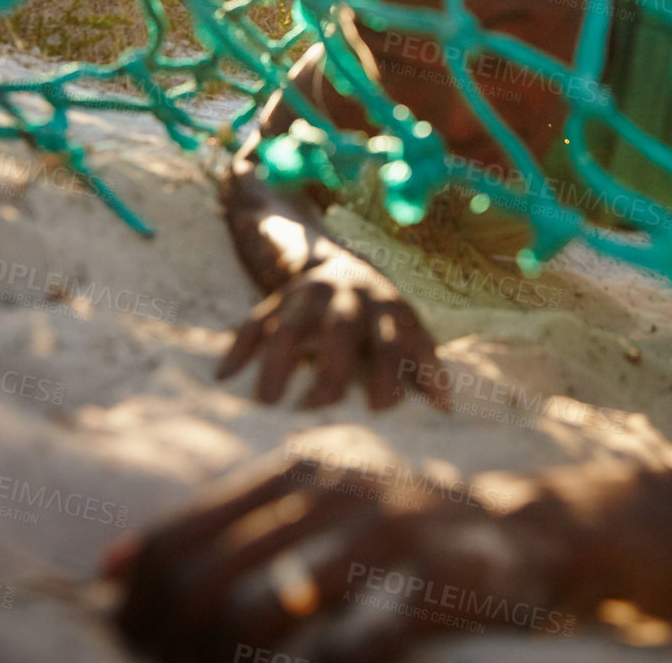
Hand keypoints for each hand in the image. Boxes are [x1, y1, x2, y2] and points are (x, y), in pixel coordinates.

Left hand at [107, 457, 582, 662]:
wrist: (522, 531)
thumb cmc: (393, 527)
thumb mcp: (312, 506)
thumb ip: (226, 528)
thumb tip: (112, 570)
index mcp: (297, 471)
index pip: (181, 534)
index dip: (137, 598)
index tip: (124, 634)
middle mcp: (337, 490)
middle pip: (209, 580)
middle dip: (174, 641)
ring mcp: (389, 534)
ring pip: (268, 612)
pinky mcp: (436, 584)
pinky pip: (353, 647)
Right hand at [219, 158, 448, 410]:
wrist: (337, 260)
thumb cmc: (380, 314)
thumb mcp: (406, 327)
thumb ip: (424, 363)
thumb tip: (446, 409)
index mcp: (387, 305)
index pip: (393, 338)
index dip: (389, 370)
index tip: (381, 410)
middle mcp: (348, 295)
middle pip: (341, 328)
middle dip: (332, 367)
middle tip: (321, 409)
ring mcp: (309, 295)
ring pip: (290, 325)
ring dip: (278, 362)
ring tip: (267, 402)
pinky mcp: (277, 298)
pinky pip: (254, 320)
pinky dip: (239, 346)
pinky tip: (225, 375)